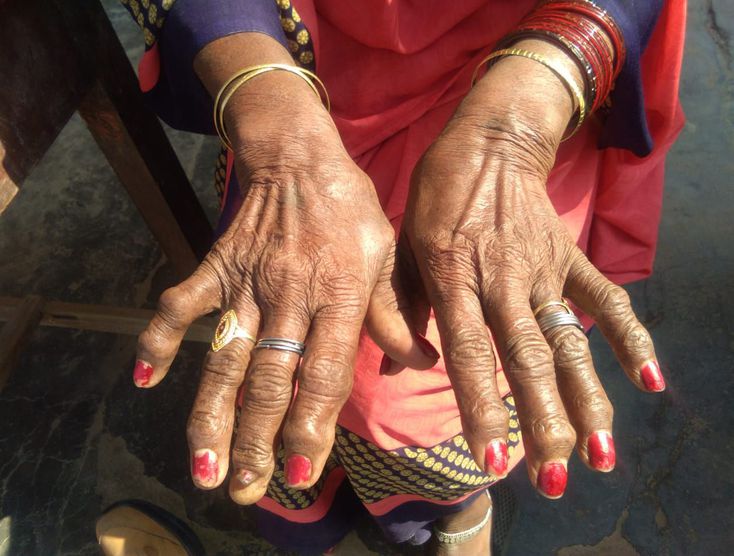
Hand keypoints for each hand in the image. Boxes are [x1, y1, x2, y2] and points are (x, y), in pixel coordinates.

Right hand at [133, 34, 437, 504]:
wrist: (301, 157)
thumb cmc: (351, 211)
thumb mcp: (387, 255)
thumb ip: (396, 314)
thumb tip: (418, 364)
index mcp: (340, 299)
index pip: (323, 376)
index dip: (310, 428)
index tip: (297, 475)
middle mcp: (292, 299)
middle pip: (269, 381)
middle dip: (256, 441)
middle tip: (244, 490)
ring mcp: (248, 284)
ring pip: (225, 358)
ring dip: (210, 414)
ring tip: (202, 467)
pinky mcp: (216, 266)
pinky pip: (182, 304)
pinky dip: (160, 338)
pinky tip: (144, 378)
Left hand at [402, 40, 663, 496]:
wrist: (488, 143)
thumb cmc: (434, 198)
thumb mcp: (399, 245)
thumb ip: (399, 306)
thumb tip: (405, 363)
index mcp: (454, 280)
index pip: (472, 355)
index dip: (484, 409)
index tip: (494, 462)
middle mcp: (501, 282)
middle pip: (528, 360)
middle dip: (543, 423)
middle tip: (554, 480)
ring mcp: (541, 270)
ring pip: (569, 343)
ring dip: (588, 400)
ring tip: (603, 456)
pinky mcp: (568, 258)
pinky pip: (604, 299)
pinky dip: (630, 337)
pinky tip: (651, 382)